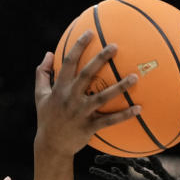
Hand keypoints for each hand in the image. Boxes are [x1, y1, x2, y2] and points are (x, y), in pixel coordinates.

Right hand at [33, 30, 140, 157]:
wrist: (51, 146)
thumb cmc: (47, 118)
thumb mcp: (40, 95)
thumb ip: (43, 74)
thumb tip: (48, 53)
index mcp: (60, 89)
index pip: (68, 63)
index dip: (78, 46)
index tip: (90, 32)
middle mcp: (71, 99)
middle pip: (87, 75)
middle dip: (100, 59)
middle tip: (115, 46)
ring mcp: (81, 113)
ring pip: (102, 97)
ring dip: (119, 87)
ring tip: (135, 77)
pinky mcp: (89, 127)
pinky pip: (109, 121)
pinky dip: (124, 115)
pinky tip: (139, 109)